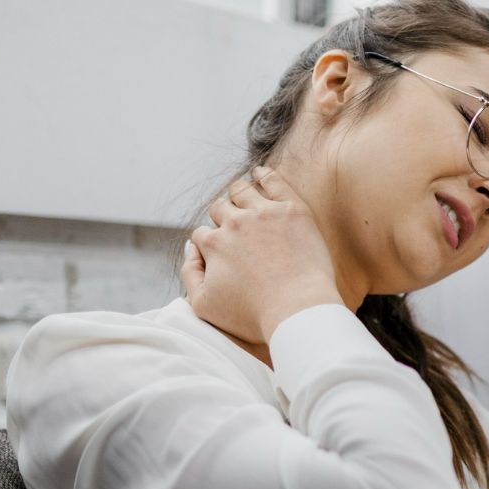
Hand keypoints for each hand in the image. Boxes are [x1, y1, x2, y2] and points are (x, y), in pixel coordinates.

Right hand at [180, 165, 342, 343]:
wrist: (298, 311)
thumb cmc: (254, 315)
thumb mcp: (205, 306)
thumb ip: (189, 274)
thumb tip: (191, 247)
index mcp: (213, 243)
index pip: (203, 234)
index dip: (210, 244)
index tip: (223, 253)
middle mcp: (235, 223)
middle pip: (221, 208)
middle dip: (223, 217)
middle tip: (236, 228)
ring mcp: (264, 213)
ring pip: (242, 190)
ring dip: (238, 193)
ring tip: (243, 196)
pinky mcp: (293, 210)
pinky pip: (274, 181)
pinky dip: (264, 174)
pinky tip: (261, 173)